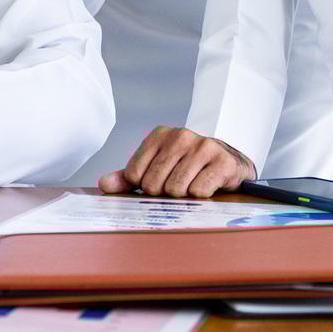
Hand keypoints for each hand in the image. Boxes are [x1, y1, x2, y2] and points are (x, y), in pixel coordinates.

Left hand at [97, 126, 254, 197]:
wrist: (229, 164)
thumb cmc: (187, 168)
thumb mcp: (156, 169)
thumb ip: (128, 177)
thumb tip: (103, 184)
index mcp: (159, 135)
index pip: (134, 174)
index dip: (145, 186)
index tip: (159, 181)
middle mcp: (181, 136)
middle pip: (154, 184)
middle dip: (164, 193)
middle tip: (178, 186)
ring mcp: (203, 147)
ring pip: (176, 189)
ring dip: (183, 196)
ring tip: (192, 185)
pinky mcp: (222, 162)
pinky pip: (198, 191)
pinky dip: (201, 196)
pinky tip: (207, 186)